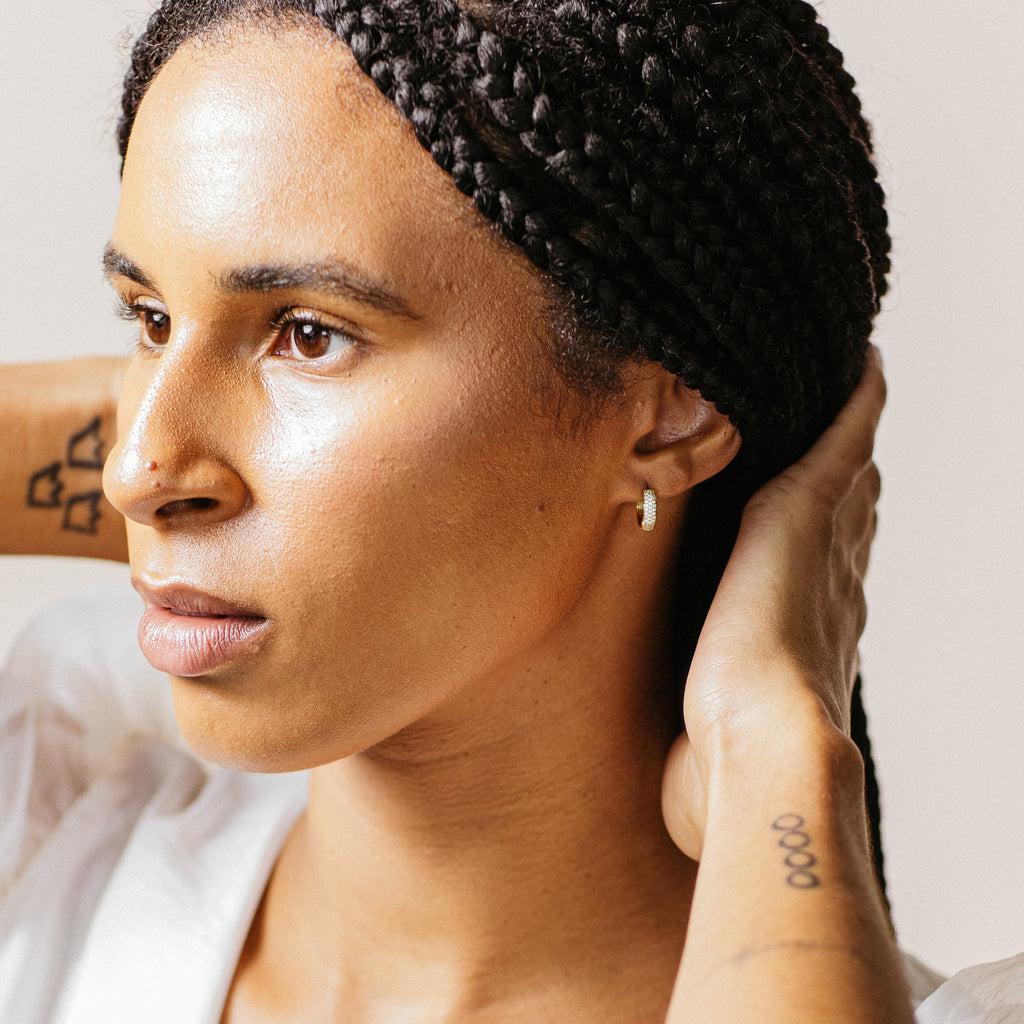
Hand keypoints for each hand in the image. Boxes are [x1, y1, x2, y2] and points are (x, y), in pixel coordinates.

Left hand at [662, 347, 885, 859]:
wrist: (763, 759)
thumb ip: (697, 754)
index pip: (830, 580)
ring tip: (856, 398)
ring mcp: (822, 550)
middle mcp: (832, 590)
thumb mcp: (709, 758)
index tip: (839, 519)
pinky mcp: (797, 515)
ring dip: (854, 440)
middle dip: (854, 481)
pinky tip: (865, 370)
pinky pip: (840, 444)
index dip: (838, 547)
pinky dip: (855, 407)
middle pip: (852, 520)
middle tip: (855, 437)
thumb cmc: (731, 780)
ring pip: (849, 479)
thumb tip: (676, 786)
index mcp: (812, 643)